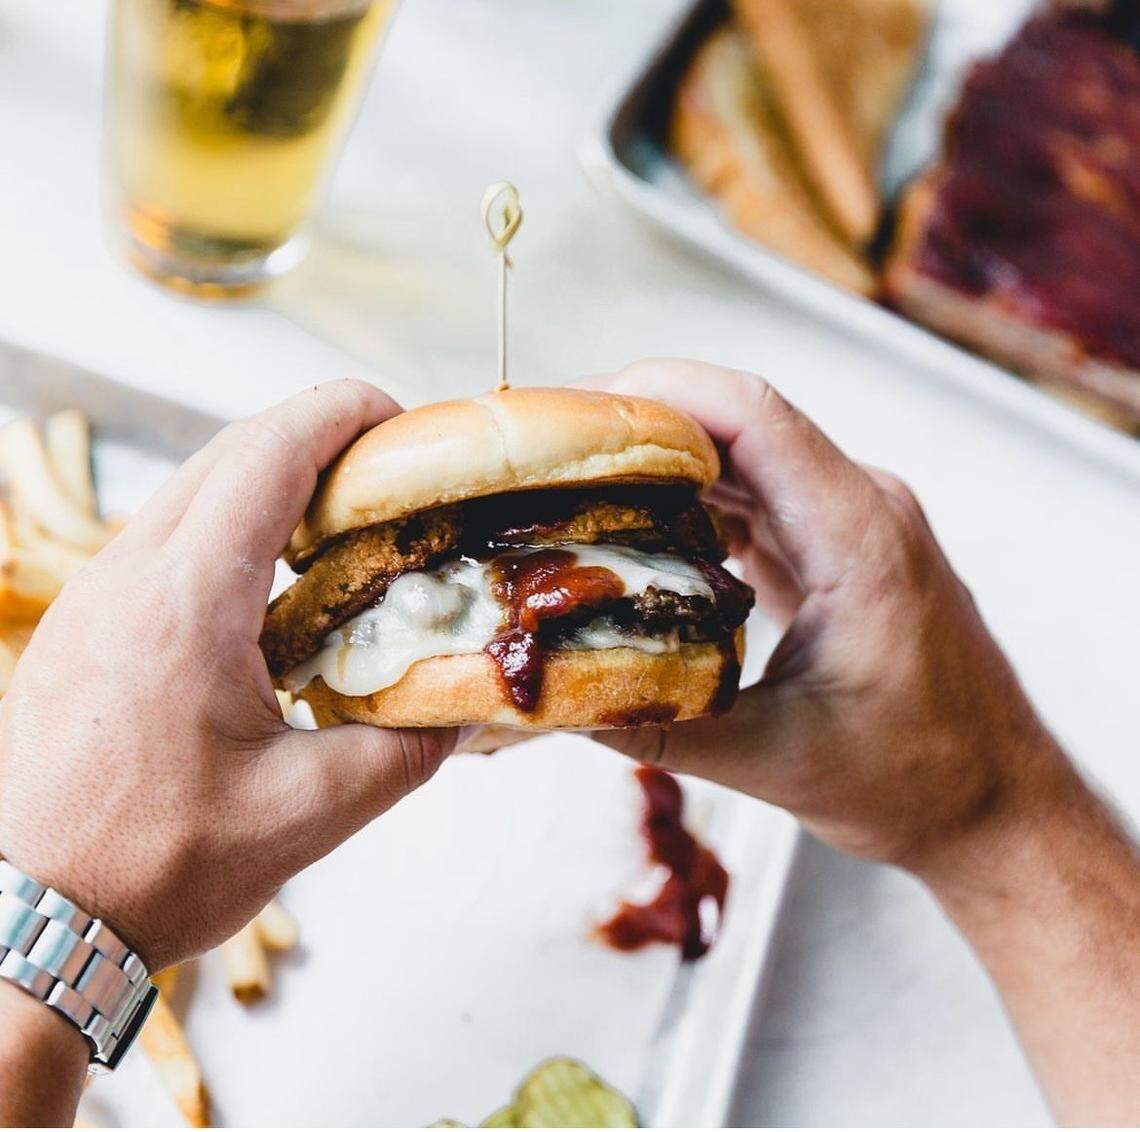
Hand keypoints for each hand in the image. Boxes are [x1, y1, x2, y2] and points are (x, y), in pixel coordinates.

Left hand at [0, 381, 454, 972]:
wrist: (30, 922)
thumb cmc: (152, 866)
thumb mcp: (308, 811)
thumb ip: (405, 750)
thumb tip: (460, 713)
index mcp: (185, 602)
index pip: (270, 452)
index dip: (342, 414)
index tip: (397, 420)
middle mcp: (126, 577)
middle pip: (229, 451)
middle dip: (315, 438)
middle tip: (384, 474)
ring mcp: (92, 597)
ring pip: (190, 489)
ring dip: (267, 483)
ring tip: (335, 528)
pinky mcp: (81, 625)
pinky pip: (161, 538)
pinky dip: (226, 529)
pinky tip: (266, 591)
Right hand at [590, 361, 1139, 1124]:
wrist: (999, 804)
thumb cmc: (920, 782)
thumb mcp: (776, 763)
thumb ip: (660, 729)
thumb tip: (556, 701)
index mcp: (860, 536)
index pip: (751, 416)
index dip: (657, 394)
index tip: (574, 411)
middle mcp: (862, 507)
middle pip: (737, 422)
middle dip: (637, 424)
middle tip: (547, 451)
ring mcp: (854, 524)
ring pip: (743, 457)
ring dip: (661, 463)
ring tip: (573, 484)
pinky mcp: (839, 551)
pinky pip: (758, 499)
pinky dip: (692, 503)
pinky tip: (635, 531)